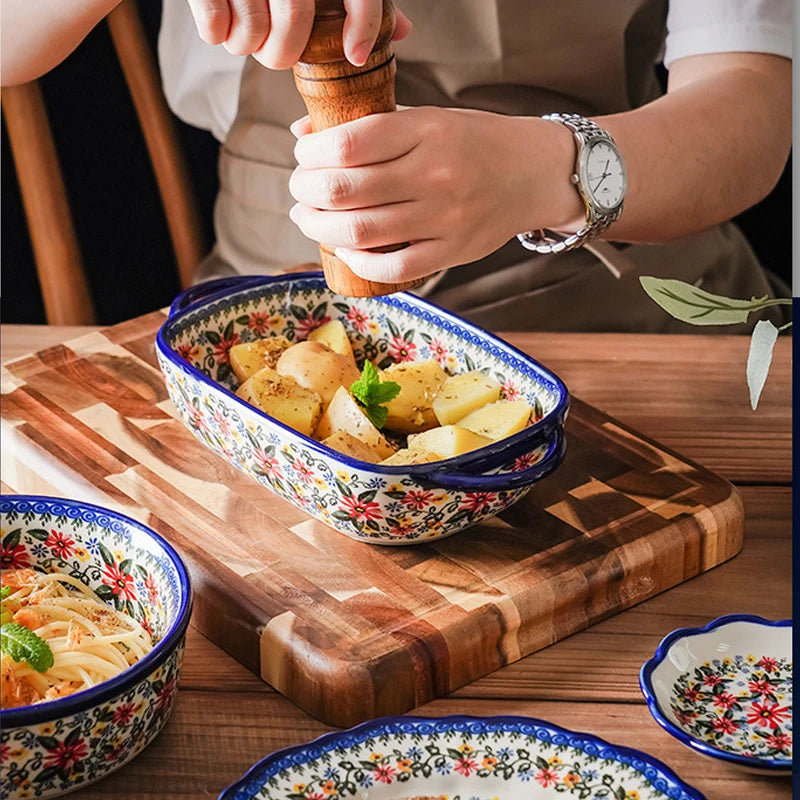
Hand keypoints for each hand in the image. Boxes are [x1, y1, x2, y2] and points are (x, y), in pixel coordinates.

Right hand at [186, 0, 411, 67]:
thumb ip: (358, 0)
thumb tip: (404, 31)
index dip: (364, 25)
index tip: (356, 57)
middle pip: (293, 17)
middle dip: (283, 52)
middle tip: (277, 55)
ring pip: (252, 26)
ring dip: (248, 45)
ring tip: (247, 39)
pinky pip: (213, 23)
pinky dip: (216, 33)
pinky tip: (220, 28)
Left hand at [288, 107, 584, 283]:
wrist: (533, 173)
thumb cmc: (471, 142)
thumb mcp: (426, 118)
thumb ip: (370, 125)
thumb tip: (303, 133)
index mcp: (424, 130)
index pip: (347, 143)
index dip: (310, 152)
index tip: (303, 154)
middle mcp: (433, 174)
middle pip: (343, 190)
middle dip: (305, 191)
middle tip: (300, 190)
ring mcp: (444, 217)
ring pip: (360, 232)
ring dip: (319, 228)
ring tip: (308, 218)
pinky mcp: (451, 252)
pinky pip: (393, 268)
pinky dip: (358, 263)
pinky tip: (346, 251)